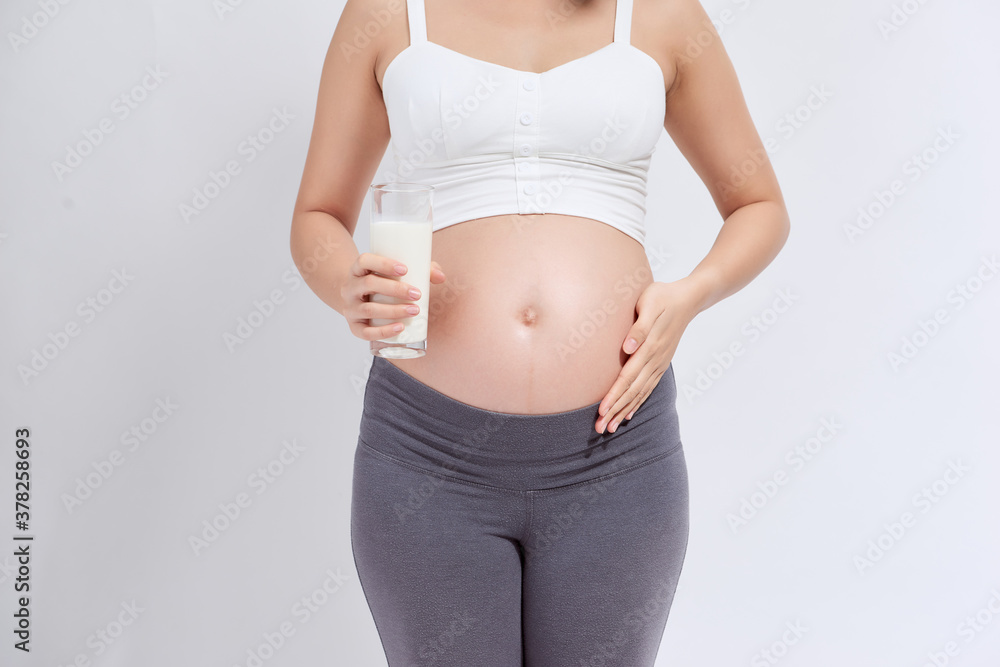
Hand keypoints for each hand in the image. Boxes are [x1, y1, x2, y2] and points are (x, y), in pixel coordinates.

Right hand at [340, 253, 446, 341]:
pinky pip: (365, 332)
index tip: (405, 269)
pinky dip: (383, 331)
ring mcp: (350, 308)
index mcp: (357, 270)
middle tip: (417, 294)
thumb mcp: (394, 274)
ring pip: (369, 309)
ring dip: (393, 310)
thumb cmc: (381, 284)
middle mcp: (349, 287)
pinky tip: (400, 327)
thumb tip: (441, 277)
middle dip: (395, 289)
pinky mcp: (354, 327)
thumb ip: (420, 271)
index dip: (383, 264)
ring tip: (414, 310)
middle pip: (368, 284)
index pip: (364, 261)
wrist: (357, 301)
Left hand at [595, 279, 699, 433]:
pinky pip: (648, 388)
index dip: (614, 395)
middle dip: (616, 411)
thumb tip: (627, 348)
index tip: (601, 411)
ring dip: (625, 411)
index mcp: (650, 347)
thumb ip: (639, 328)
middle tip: (600, 429)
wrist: (689, 298)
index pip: (628, 377)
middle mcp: (656, 360)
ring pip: (640, 393)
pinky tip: (629, 414)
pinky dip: (638, 402)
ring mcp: (660, 363)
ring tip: (611, 428)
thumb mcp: (649, 304)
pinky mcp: (662, 363)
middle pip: (632, 391)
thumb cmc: (663, 296)